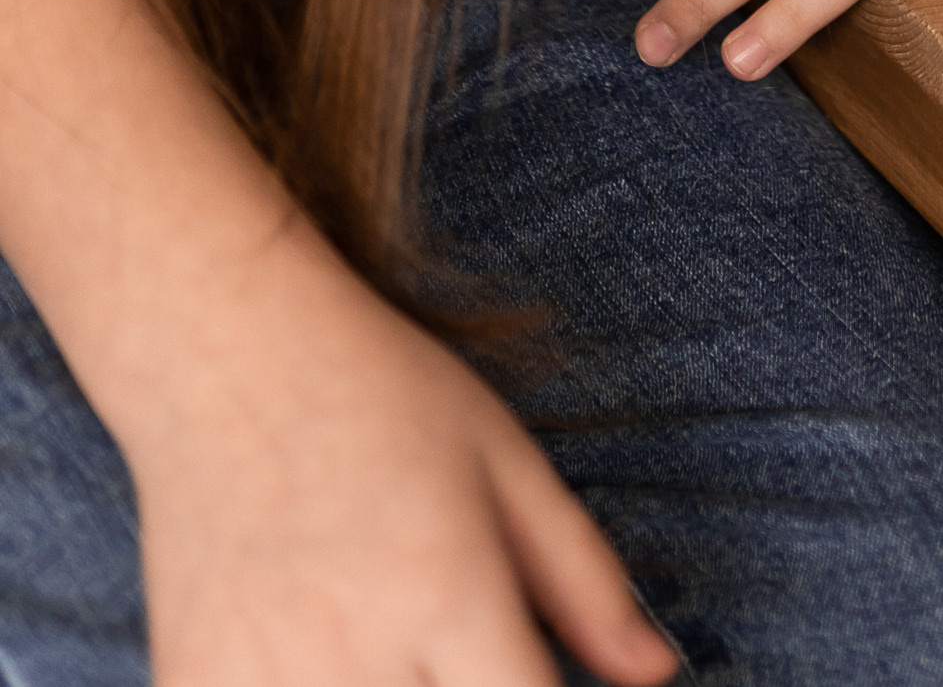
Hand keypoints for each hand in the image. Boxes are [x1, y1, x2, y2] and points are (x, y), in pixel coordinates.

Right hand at [136, 251, 674, 686]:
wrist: (221, 352)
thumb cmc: (379, 394)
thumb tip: (658, 673)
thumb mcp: (504, 460)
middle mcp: (355, 656)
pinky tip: (320, 656)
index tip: (536, 680)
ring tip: (399, 649)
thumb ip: (585, 578)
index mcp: (446, 594)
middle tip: (459, 651)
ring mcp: (261, 685)